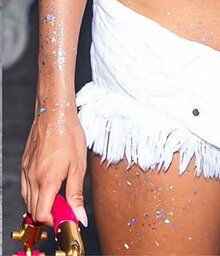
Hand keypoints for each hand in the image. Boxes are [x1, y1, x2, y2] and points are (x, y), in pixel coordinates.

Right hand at [20, 105, 87, 228]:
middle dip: (48, 215)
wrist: (54, 112)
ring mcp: (26, 170)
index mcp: (47, 180)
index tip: (65, 218)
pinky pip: (25, 186)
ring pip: (27, 200)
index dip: (53, 221)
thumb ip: (76, 195)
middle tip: (64, 207)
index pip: (42, 215)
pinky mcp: (24, 164)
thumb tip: (79, 216)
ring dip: (41, 204)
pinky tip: (48, 184)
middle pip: (33, 211)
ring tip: (57, 195)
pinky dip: (35, 192)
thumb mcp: (78, 166)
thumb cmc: (68, 134)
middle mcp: (32, 177)